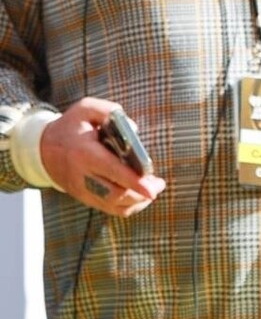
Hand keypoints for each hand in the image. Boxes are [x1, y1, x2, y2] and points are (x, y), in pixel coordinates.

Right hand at [39, 99, 166, 214]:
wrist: (43, 149)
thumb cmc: (71, 127)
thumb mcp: (85, 109)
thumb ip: (110, 112)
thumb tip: (133, 129)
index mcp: (85, 153)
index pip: (112, 171)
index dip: (134, 182)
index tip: (152, 188)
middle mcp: (83, 175)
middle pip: (117, 194)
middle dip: (142, 193)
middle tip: (158, 184)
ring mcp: (84, 190)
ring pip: (116, 206)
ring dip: (139, 201)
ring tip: (152, 189)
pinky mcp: (87, 199)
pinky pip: (112, 210)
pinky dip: (130, 206)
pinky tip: (139, 196)